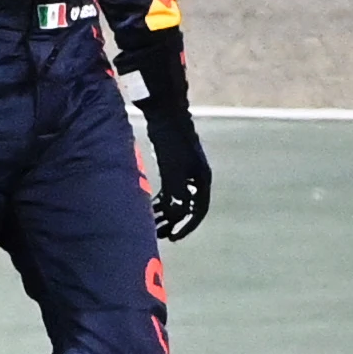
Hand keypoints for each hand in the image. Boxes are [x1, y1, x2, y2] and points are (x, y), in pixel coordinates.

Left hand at [144, 103, 213, 238]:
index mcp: (202, 180)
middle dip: (173, 222)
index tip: (173, 238)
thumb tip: (176, 216)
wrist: (166, 116)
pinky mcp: (174, 166)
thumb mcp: (174, 171)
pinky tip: (150, 205)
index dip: (187, 226)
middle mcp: (197, 178)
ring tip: (151, 222)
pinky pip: (170, 190)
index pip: (198, 210)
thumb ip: (176, 194)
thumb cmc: (172, 143)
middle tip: (159, 234)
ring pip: (177, 199)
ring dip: (166, 212)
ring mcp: (186, 172)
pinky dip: (162, 199)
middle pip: (187, 206)